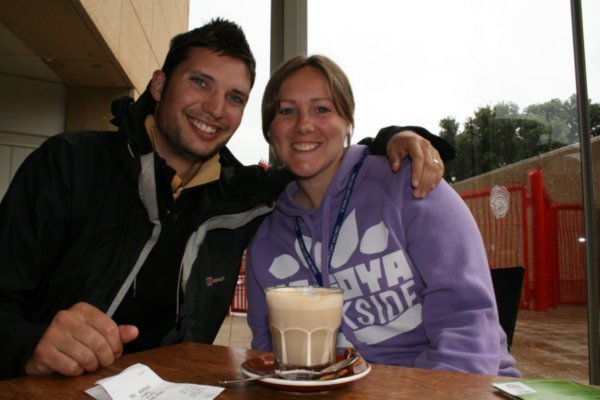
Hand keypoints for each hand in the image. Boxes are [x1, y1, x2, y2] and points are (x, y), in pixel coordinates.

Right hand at [24, 302, 138, 376]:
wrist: (45, 347)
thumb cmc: (76, 338)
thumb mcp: (97, 330)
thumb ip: (117, 332)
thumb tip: (134, 331)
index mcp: (83, 309)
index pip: (110, 329)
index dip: (117, 345)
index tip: (115, 351)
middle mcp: (66, 317)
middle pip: (99, 344)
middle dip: (106, 358)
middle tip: (105, 362)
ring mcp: (53, 333)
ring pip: (86, 357)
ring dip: (92, 366)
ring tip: (91, 364)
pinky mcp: (44, 351)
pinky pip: (71, 367)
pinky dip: (77, 371)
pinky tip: (75, 366)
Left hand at [385, 130, 444, 197]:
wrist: (406, 136)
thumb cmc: (397, 145)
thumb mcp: (391, 149)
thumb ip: (393, 159)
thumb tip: (395, 169)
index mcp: (414, 142)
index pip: (419, 158)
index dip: (417, 172)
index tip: (413, 185)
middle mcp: (426, 146)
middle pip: (429, 165)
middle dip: (424, 182)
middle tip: (417, 195)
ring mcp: (433, 150)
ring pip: (436, 168)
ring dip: (430, 183)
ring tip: (422, 194)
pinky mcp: (437, 156)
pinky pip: (440, 168)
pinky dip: (437, 179)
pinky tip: (431, 188)